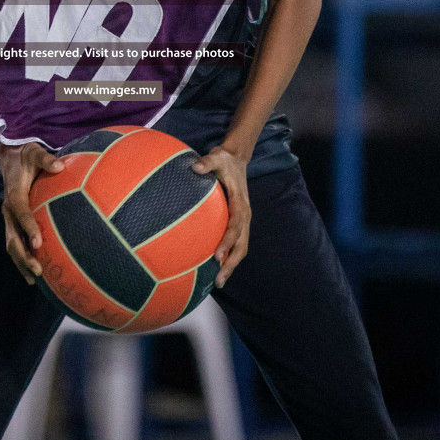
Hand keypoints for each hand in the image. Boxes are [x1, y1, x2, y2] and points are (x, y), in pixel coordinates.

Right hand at [0, 142, 62, 284]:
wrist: (9, 157)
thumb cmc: (26, 155)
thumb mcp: (34, 152)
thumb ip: (46, 159)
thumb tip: (60, 165)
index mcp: (14, 194)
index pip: (21, 213)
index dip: (28, 228)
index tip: (39, 243)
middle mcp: (8, 209)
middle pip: (12, 237)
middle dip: (23, 255)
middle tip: (39, 270)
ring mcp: (9, 218)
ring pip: (11, 244)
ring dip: (21, 262)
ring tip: (35, 279)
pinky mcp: (12, 222)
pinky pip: (15, 243)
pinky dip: (22, 258)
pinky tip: (35, 273)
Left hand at [191, 145, 250, 288]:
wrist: (236, 159)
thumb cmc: (225, 161)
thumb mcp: (217, 157)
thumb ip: (207, 162)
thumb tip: (195, 166)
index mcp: (241, 204)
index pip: (236, 226)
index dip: (227, 242)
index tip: (217, 255)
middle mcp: (245, 215)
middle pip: (242, 245)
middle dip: (231, 264)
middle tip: (219, 280)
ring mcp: (243, 221)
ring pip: (241, 248)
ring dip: (231, 265)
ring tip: (218, 282)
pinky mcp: (238, 223)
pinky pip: (236, 243)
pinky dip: (229, 257)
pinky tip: (216, 268)